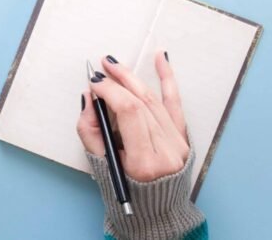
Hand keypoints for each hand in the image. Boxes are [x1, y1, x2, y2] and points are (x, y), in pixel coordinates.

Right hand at [77, 52, 189, 181]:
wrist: (158, 212)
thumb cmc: (127, 193)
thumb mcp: (101, 166)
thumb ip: (91, 131)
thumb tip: (89, 98)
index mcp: (144, 162)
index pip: (129, 112)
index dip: (110, 91)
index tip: (94, 82)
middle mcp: (166, 150)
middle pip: (141, 103)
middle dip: (119, 81)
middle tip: (102, 67)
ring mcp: (178, 142)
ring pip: (154, 100)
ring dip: (133, 78)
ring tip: (115, 64)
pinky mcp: (182, 136)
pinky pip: (175, 102)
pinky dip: (168, 79)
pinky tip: (161, 59)